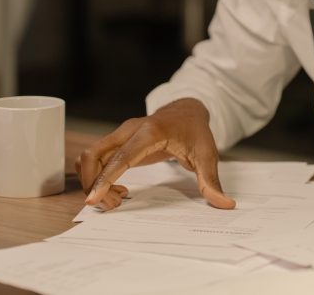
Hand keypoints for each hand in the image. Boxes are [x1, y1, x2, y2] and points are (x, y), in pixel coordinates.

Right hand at [75, 98, 235, 211]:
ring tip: (118, 197)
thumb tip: (224, 204)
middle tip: (114, 204)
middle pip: (94, 156)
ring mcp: (120, 134)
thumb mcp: (207, 155)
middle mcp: (129, 131)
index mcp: (150, 133)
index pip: (120, 157)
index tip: (92, 199)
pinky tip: (118, 187)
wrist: (187, 110)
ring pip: (89, 158)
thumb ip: (211, 180)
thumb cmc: (195, 131)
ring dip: (94, 181)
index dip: (104, 179)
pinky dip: (97, 175)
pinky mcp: (116, 141)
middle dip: (95, 185)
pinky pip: (95, 158)